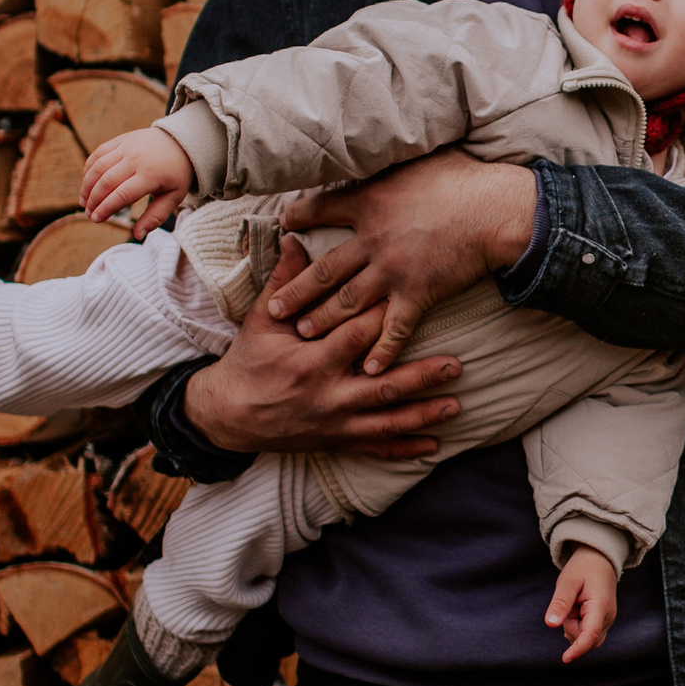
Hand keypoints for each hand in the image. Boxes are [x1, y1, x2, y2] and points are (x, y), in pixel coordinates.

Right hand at [80, 130, 194, 232]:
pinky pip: (98, 153)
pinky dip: (89, 168)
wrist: (180, 142)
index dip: (106, 208)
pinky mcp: (120, 140)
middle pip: (106, 181)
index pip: (122, 194)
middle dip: (94, 200)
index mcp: (151, 175)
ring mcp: (127, 147)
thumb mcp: (173, 197)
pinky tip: (87, 183)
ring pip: (99, 167)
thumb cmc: (176, 174)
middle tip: (89, 214)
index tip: (96, 219)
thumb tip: (138, 235)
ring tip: (84, 202)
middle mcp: (136, 159)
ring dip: (87, 186)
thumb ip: (155, 217)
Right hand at [184, 292, 462, 459]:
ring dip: (423, 414)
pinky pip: (375, 448)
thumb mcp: (261, 320)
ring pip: (385, 422)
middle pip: (381, 387)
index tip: (413, 304)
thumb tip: (295, 237)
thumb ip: (284, 281)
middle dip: (420, 377)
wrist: (228, 415)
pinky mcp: (336, 440)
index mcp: (310, 362)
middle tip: (455, 365)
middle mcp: (327, 396)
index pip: (354, 338)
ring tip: (456, 405)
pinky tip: (433, 444)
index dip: (383, 321)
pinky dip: (404, 448)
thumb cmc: (248, 362)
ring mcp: (334, 423)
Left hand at [265, 150, 538, 370]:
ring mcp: (393, 271)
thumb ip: (395, 156)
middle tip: (273, 308)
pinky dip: (380, 351)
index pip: (322, 209)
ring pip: (347, 302)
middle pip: (324, 270)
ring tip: (303, 334)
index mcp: (369, 201)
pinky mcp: (418, 294)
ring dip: (323, 320)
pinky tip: (366, 369)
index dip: (299, 217)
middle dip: (297, 291)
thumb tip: (386, 140)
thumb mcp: (421, 156)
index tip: (283, 224)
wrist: (496, 210)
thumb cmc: (464, 178)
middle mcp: (372, 240)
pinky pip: (394, 328)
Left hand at [546, 545, 620, 662]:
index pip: (590, 634)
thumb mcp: (567, 582)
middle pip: (584, 636)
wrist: (599, 559)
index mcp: (601, 607)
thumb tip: (550, 624)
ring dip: (573, 625)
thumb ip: (560, 603)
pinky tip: (575, 611)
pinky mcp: (603, 621)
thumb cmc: (583, 568)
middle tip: (569, 602)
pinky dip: (577, 626)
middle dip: (570, 625)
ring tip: (574, 603)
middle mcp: (608, 617)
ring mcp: (607, 620)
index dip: (578, 648)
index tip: (565, 658)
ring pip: (585, 636)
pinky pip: (587, 633)